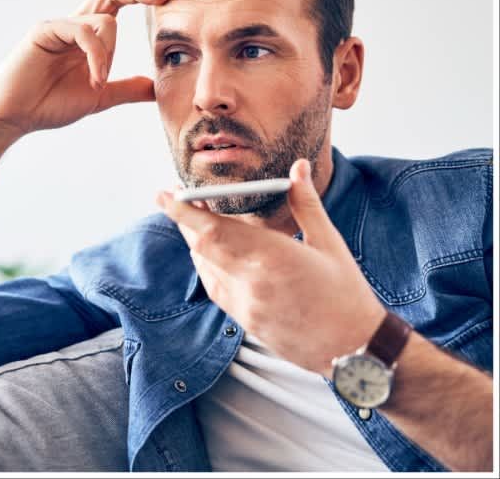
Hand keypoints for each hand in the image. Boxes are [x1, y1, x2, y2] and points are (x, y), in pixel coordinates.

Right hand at [0, 0, 167, 140]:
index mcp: (85, 37)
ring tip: (99, 82)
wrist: (14, 117)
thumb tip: (155, 88)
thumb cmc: (48, 106)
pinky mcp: (44, 31)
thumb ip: (125, 89)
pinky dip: (96, 56)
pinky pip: (83, 32)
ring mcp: (58, 26)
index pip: (115, 4)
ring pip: (104, 19)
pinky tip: (94, 79)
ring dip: (110, 54)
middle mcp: (73, 26)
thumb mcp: (98, 98)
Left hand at [157, 159, 386, 376]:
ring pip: (204, 267)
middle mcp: (251, 281)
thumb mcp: (329, 243)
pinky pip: (215, 288)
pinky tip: (211, 255)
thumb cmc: (347, 293)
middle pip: (201, 246)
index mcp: (273, 256)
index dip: (182, 211)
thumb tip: (298, 167)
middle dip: (184, 221)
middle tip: (178, 198)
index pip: (213, 229)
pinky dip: (207, 266)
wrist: (354, 350)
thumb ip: (306, 203)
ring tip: (195, 221)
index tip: (164, 194)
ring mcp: (245, 305)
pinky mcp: (245, 321)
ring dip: (195, 243)